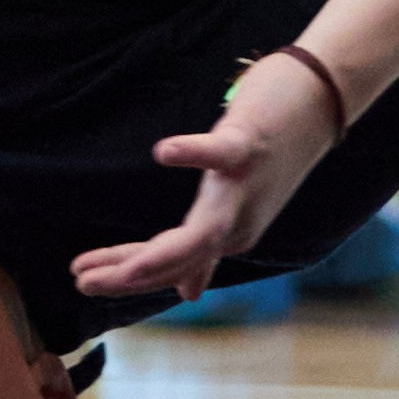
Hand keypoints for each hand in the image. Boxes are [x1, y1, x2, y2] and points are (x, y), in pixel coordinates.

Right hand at [69, 48, 346, 304]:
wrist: (319, 103)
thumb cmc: (271, 152)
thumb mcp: (235, 205)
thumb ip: (208, 249)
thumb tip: (187, 295)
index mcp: (226, 234)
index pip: (165, 262)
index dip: (122, 273)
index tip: (79, 278)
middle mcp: (236, 221)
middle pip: (177, 259)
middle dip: (128, 275)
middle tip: (80, 282)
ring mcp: (244, 186)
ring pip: (202, 234)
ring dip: (159, 255)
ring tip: (121, 269)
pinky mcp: (250, 145)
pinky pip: (219, 154)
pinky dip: (193, 154)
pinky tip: (162, 151)